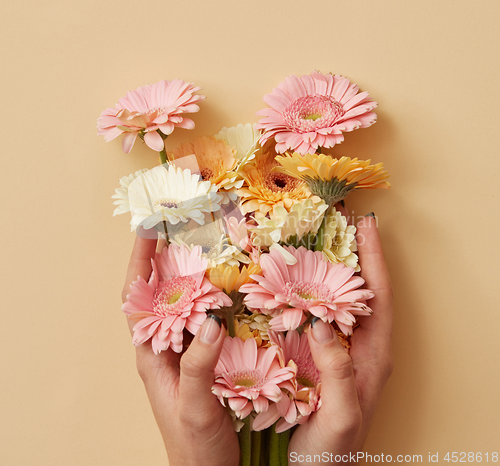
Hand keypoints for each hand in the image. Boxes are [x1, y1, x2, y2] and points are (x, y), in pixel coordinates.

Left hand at [122, 235, 239, 465]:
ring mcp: (183, 351)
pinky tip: (225, 287)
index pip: (137, 298)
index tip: (148, 229)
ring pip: (181, 302)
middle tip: (180, 227)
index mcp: (151, 355)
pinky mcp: (203, 357)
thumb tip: (213, 321)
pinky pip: (203, 318)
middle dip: (164, 258)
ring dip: (188, 273)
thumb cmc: (193, 447)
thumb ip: (200, 366)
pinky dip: (211, 297)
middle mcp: (164, 347)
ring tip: (201, 245)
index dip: (139, 262)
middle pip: (158, 292)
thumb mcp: (193, 407)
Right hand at [289, 214, 393, 463]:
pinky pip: (314, 316)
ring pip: (337, 300)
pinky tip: (293, 282)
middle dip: (353, 255)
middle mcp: (358, 346)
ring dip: (328, 270)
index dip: (373, 259)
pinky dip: (306, 294)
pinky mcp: (317, 355)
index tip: (367, 225)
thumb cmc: (333, 450)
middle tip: (339, 223)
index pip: (379, 296)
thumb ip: (337, 370)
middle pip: (360, 291)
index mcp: (373, 355)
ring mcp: (338, 349)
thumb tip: (320, 322)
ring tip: (316, 241)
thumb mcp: (341, 414)